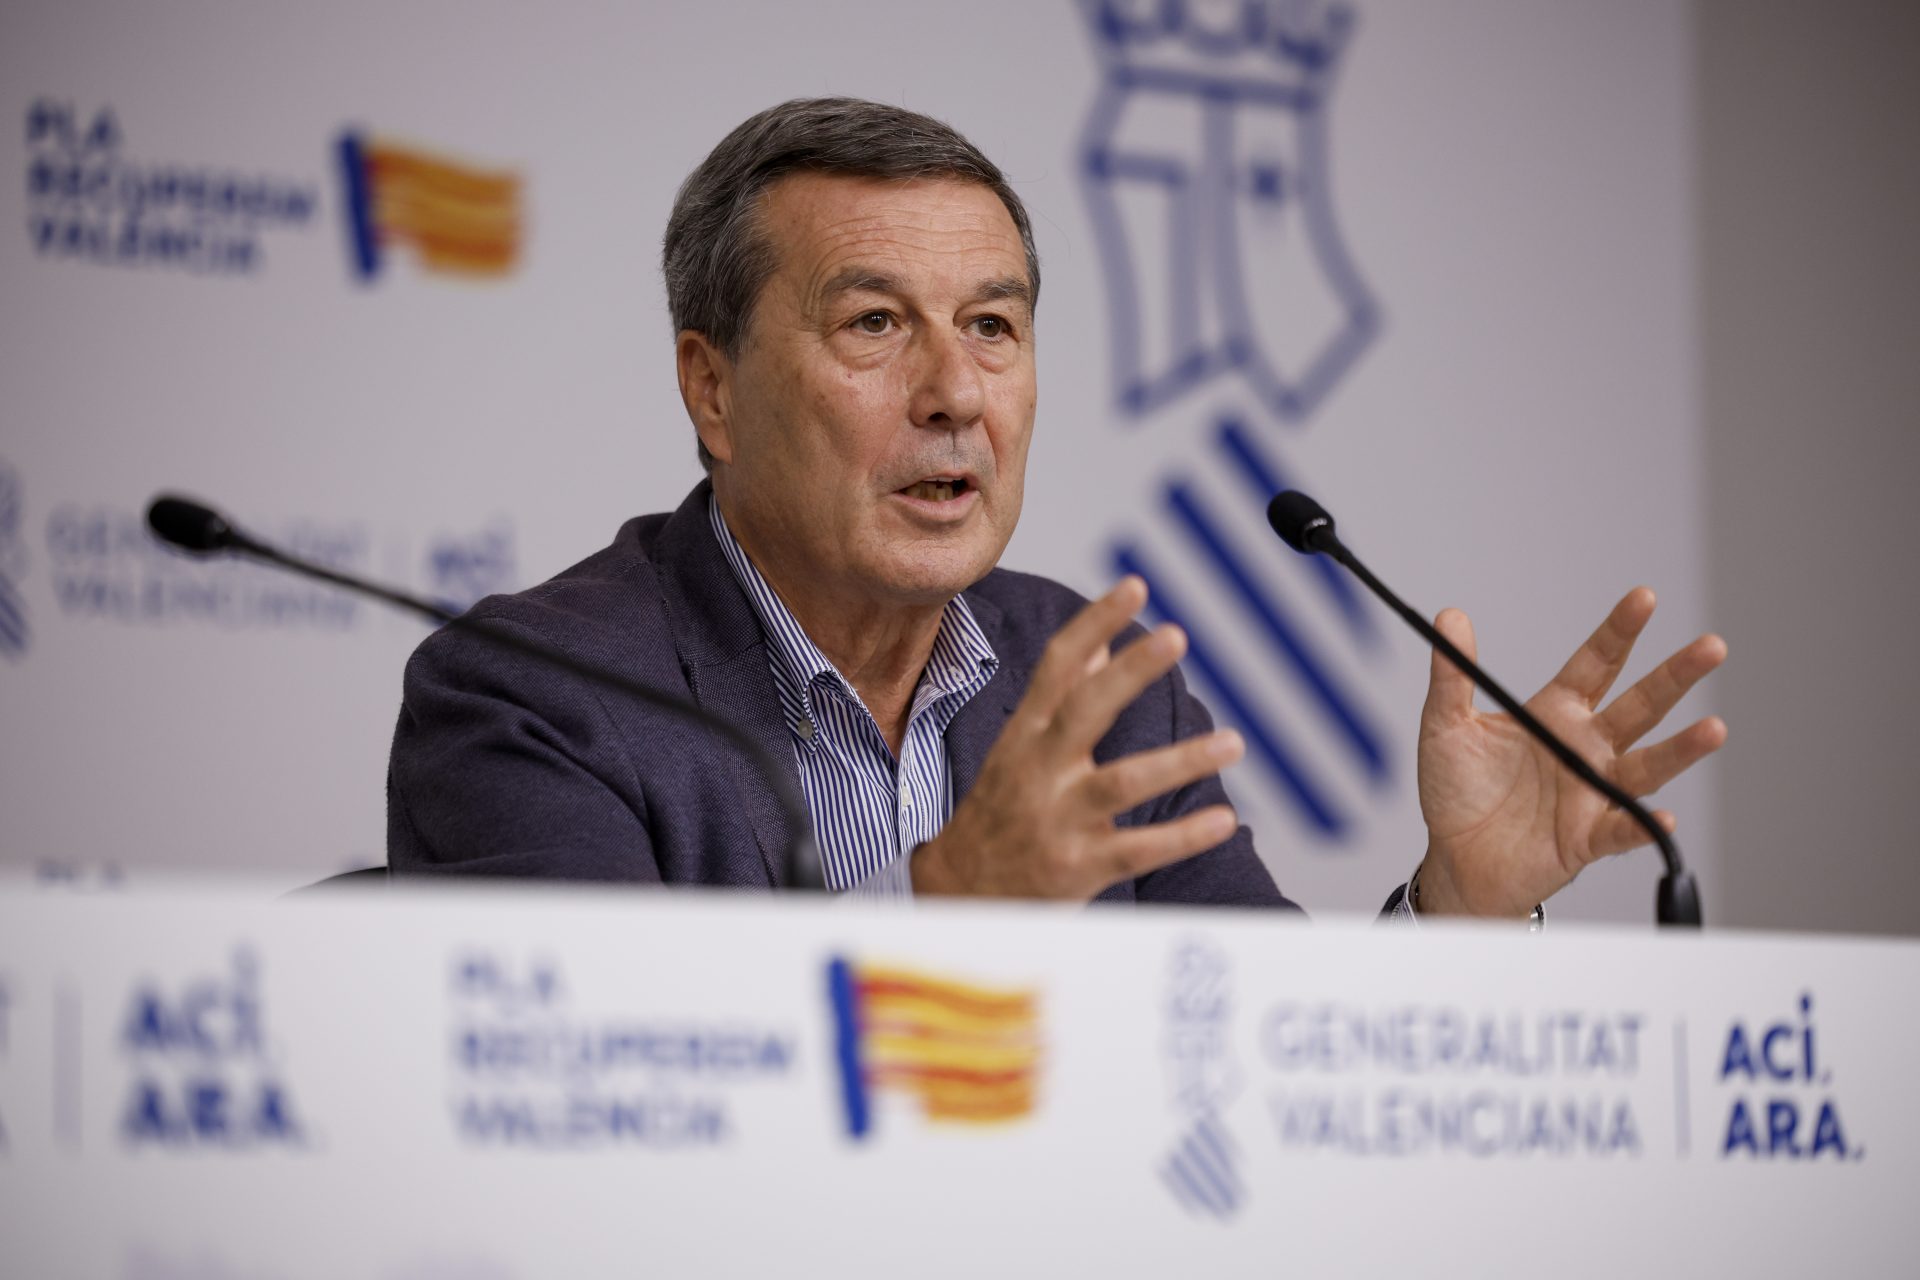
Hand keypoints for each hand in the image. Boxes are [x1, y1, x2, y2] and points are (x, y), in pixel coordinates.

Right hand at [912, 577, 1244, 898]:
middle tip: (1177, 634)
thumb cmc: (1000, 810)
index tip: (1135, 587)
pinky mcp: (1078, 867)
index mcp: (1025, 735)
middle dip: (1129, 672)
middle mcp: (1039, 770)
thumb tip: (1098, 646)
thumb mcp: (1019, 748)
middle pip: (1085, 711)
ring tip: (1233, 742)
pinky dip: (1182, 837)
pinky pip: (1138, 850)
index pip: (1057, 667)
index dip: (1095, 624)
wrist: (959, 892)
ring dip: (1181, 761)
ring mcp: (1058, 820)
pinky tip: (1223, 819)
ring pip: (1122, 783)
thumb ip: (1060, 698)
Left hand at [1413, 588, 1726, 917]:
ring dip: (1681, 749)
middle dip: (1675, 676)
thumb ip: (1451, 675)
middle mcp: (1584, 747)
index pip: (1597, 663)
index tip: (1644, 598)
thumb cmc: (1457, 792)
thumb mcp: (1445, 726)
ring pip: (1647, 765)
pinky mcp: (1587, 837)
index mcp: (1555, 713)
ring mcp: (1592, 791)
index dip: (1619, 631)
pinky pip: (1622, 831)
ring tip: (1714, 729)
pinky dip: (1642, 825)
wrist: (1454, 859)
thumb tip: (1450, 618)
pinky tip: (1662, 815)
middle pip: (1640, 705)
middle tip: (1711, 647)